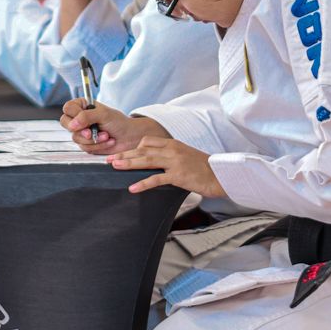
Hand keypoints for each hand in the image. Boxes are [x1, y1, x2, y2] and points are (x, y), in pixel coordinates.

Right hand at [60, 100, 165, 158]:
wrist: (129, 137)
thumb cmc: (119, 122)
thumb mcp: (104, 114)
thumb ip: (87, 116)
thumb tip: (73, 124)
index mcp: (83, 106)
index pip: (68, 108)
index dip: (73, 115)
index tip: (82, 120)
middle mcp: (80, 118)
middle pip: (66, 123)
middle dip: (80, 130)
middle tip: (90, 133)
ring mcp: (82, 132)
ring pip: (76, 138)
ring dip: (94, 139)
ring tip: (107, 136)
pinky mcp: (87, 144)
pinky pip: (84, 147)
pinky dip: (98, 146)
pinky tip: (108, 141)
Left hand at [110, 136, 225, 198]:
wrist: (220, 174)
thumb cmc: (203, 168)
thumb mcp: (186, 156)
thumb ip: (170, 156)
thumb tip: (155, 162)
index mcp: (173, 143)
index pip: (148, 141)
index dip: (133, 147)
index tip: (122, 153)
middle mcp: (172, 150)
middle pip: (143, 150)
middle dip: (125, 154)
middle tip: (109, 159)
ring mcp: (175, 162)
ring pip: (146, 160)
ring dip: (129, 163)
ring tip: (115, 167)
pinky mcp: (178, 175)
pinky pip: (156, 179)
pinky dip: (143, 183)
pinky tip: (133, 188)